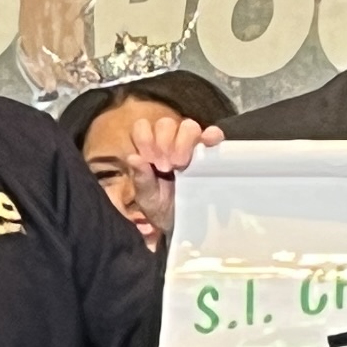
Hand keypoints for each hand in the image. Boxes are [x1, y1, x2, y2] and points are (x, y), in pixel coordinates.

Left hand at [116, 114, 219, 235]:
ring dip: (184, 142)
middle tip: (165, 167)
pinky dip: (212, 135)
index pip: (143, 127)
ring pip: (188, 126)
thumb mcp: (147, 199)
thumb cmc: (161, 208)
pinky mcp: (210, 151)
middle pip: (166, 123)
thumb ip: (141, 179)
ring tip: (181, 165)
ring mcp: (191, 145)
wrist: (182, 223)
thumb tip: (133, 158)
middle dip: (163, 143)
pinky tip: (209, 143)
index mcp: (149, 149)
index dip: (145, 139)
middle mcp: (169, 141)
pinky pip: (213, 134)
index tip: (150, 160)